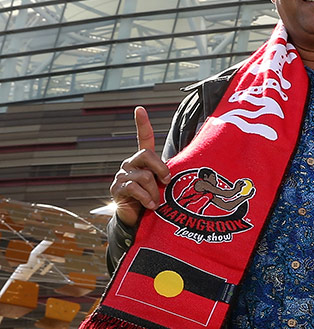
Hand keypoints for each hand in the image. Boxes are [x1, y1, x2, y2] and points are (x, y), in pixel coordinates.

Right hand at [110, 106, 170, 227]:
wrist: (138, 220)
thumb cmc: (155, 199)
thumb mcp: (163, 183)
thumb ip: (168, 173)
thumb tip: (182, 169)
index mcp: (143, 160)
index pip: (143, 138)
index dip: (142, 123)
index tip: (139, 108)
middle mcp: (130, 163)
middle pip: (146, 154)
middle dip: (161, 168)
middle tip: (166, 182)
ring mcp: (122, 175)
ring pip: (144, 176)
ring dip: (154, 191)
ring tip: (155, 201)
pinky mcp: (117, 188)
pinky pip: (135, 188)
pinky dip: (146, 198)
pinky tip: (150, 205)